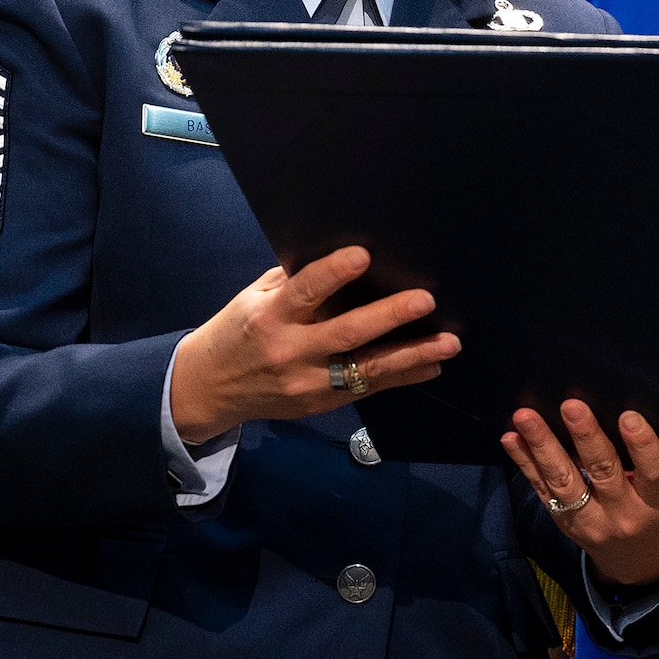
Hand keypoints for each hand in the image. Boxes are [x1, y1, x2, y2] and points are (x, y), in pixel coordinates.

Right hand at [169, 247, 457, 441]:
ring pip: (367, 369)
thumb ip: (294, 282)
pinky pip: (369, 389)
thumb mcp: (255, 299)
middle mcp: (290, 351)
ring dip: (412, 354)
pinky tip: (431, 365)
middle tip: (425, 300)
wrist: (210, 387)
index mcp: (271, 317)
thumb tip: (342, 254)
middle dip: (389, 316)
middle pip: (346, 334)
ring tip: (448, 342)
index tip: (363, 255)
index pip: (304, 291)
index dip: (333, 273)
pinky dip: (403, 377)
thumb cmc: (238, 331)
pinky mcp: (321, 403)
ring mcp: (308, 383)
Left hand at [501, 401, 658, 586]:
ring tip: (526, 418)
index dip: (642, 444)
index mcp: (658, 503)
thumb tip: (615, 414)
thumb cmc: (658, 513)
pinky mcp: (564, 522)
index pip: (653, 472)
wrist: (640, 566)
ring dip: (543, 446)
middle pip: (603, 472)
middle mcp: (623, 514)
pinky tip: (511, 439)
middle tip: (571, 406)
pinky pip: (542, 490)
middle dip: (585, 436)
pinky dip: (525, 462)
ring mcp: (590, 522)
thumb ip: (649, 464)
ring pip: (564, 482)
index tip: (628, 416)